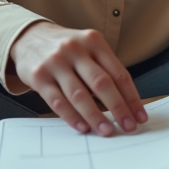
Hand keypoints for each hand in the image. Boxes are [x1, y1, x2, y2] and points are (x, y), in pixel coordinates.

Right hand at [8, 22, 147, 135]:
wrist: (28, 37)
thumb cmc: (67, 48)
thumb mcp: (88, 47)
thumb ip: (104, 69)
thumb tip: (126, 104)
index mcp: (93, 41)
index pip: (118, 73)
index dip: (132, 97)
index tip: (140, 116)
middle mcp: (75, 49)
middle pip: (101, 83)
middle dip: (118, 108)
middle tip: (128, 127)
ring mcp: (55, 62)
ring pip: (80, 95)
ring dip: (95, 116)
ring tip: (107, 131)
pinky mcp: (38, 76)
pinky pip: (58, 101)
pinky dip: (72, 117)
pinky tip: (83, 127)